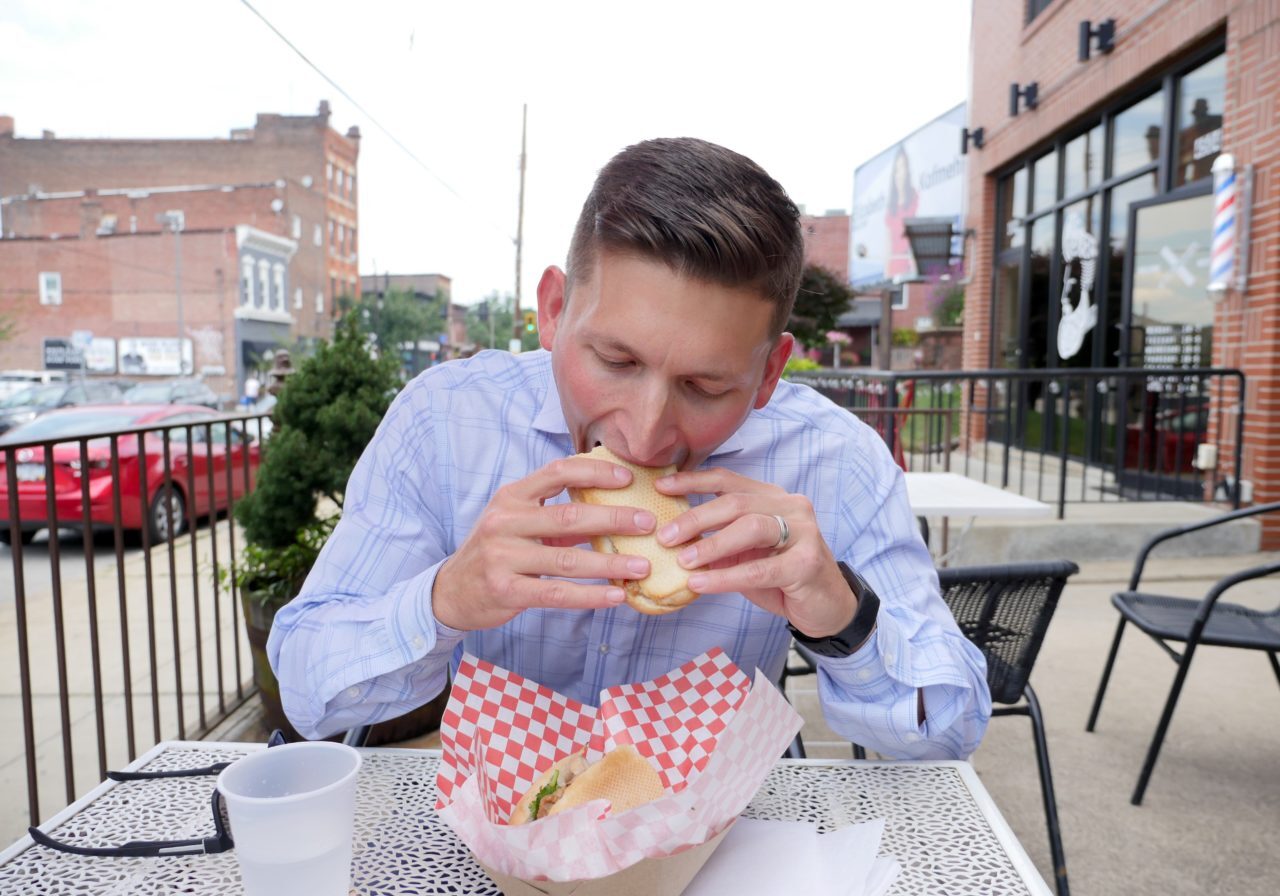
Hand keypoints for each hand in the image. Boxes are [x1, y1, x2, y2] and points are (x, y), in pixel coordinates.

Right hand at [432, 455, 655, 630]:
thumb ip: (554, 512)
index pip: (557, 473)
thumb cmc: (497, 551)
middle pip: (569, 516)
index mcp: (512, 496)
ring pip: (567, 560)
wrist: (452, 590)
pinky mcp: (506, 590)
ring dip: (610, 563)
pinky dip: (590, 595)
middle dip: (614, 519)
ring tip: (642, 567)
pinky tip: (616, 596)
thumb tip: (611, 505)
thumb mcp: (517, 522)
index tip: (628, 477)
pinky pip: (556, 593)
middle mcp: (505, 522)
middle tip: (648, 522)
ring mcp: (503, 557)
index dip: (594, 472)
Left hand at [655, 468, 855, 637]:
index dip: (693, 480)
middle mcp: (790, 507)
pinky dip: (726, 577)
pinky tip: (701, 584)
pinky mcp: (807, 563)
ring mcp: (803, 533)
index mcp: (773, 498)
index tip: (661, 486)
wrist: (826, 607)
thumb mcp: (746, 554)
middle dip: (696, 518)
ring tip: (683, 561)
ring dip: (711, 544)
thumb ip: (719, 541)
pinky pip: (760, 569)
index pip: (729, 480)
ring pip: (751, 527)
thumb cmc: (781, 576)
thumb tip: (674, 538)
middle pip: (736, 502)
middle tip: (665, 536)